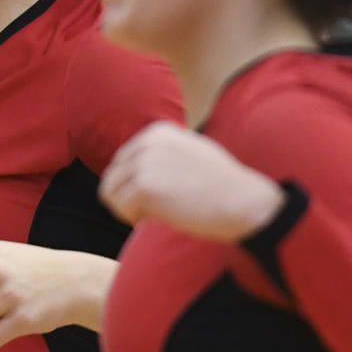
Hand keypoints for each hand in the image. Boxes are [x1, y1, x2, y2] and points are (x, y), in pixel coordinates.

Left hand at [98, 121, 285, 240]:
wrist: (241, 201)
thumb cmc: (219, 185)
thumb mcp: (189, 152)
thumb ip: (161, 152)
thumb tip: (128, 167)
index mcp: (157, 132)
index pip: (121, 162)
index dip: (133, 185)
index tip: (158, 196)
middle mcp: (148, 142)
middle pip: (112, 177)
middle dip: (127, 198)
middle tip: (153, 210)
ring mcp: (145, 162)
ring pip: (110, 193)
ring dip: (128, 210)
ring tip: (154, 214)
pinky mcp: (145, 186)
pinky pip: (120, 208)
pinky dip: (133, 219)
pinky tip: (155, 219)